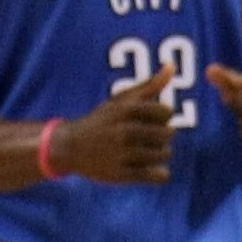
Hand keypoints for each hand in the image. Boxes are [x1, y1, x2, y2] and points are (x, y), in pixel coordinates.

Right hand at [50, 68, 174, 183]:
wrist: (70, 147)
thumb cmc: (102, 120)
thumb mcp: (122, 99)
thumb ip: (150, 84)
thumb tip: (172, 66)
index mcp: (126, 110)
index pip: (167, 112)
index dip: (162, 116)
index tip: (149, 119)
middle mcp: (124, 131)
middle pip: (168, 133)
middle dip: (161, 135)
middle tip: (146, 137)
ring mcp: (122, 154)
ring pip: (165, 154)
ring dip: (160, 154)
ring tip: (146, 151)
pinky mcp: (122, 175)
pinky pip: (159, 176)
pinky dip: (159, 173)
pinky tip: (150, 168)